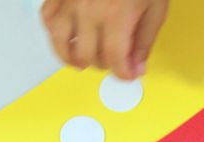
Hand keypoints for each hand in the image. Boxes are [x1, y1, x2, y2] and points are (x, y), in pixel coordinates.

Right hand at [41, 0, 168, 79]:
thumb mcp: (155, 7)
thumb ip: (144, 40)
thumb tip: (136, 66)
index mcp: (116, 14)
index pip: (115, 60)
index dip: (124, 73)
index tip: (129, 73)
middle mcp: (89, 10)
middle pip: (91, 56)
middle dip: (106, 65)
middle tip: (115, 60)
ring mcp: (69, 1)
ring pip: (63, 44)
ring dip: (75, 59)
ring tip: (86, 61)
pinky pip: (48, 21)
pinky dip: (56, 35)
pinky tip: (68, 38)